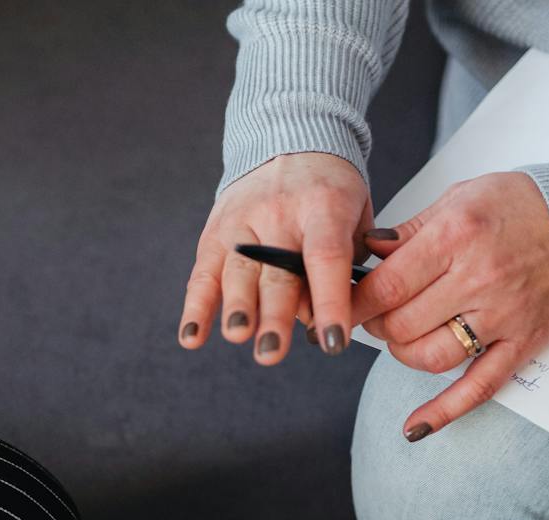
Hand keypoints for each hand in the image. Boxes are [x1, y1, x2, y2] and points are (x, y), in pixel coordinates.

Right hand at [178, 152, 372, 364]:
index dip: (330, 301)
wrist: (290, 140)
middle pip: (277, 270)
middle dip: (275, 314)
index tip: (335, 340)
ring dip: (237, 308)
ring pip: (238, 272)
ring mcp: (243, 223)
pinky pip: (203, 274)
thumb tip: (318, 321)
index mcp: (324, 206)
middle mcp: (280, 213)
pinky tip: (192, 335)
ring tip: (239, 335)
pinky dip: (195, 307)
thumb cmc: (329, 190)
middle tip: (273, 349)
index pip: (326, 257)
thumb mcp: (355, 217)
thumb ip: (345, 267)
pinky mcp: (215, 233)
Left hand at [350, 172, 548, 440]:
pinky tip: (415, 428)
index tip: (344, 305)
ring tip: (404, 338)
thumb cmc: (521, 205)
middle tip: (379, 315)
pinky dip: (444, 412)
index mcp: (456, 236)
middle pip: (403, 325)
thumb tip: (366, 254)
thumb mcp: (461, 196)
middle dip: (379, 326)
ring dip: (404, 354)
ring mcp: (504, 316)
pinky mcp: (524, 343)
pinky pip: (479, 387)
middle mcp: (479, 279)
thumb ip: (411, 230)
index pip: (387, 285)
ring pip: (431, 357)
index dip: (356, 302)